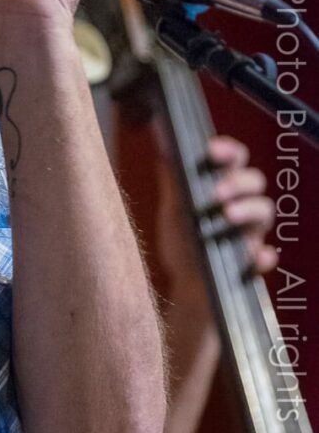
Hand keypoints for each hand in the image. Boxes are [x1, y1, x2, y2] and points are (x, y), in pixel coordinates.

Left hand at [156, 135, 276, 301]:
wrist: (184, 284)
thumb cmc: (181, 240)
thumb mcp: (172, 210)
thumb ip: (172, 182)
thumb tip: (164, 148)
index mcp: (223, 186)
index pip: (235, 159)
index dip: (228, 150)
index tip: (212, 150)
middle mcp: (242, 204)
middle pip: (255, 180)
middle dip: (238, 182)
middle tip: (217, 192)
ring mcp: (251, 232)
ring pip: (265, 211)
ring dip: (249, 209)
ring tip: (227, 215)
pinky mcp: (254, 261)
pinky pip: (267, 257)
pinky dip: (262, 255)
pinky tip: (254, 255)